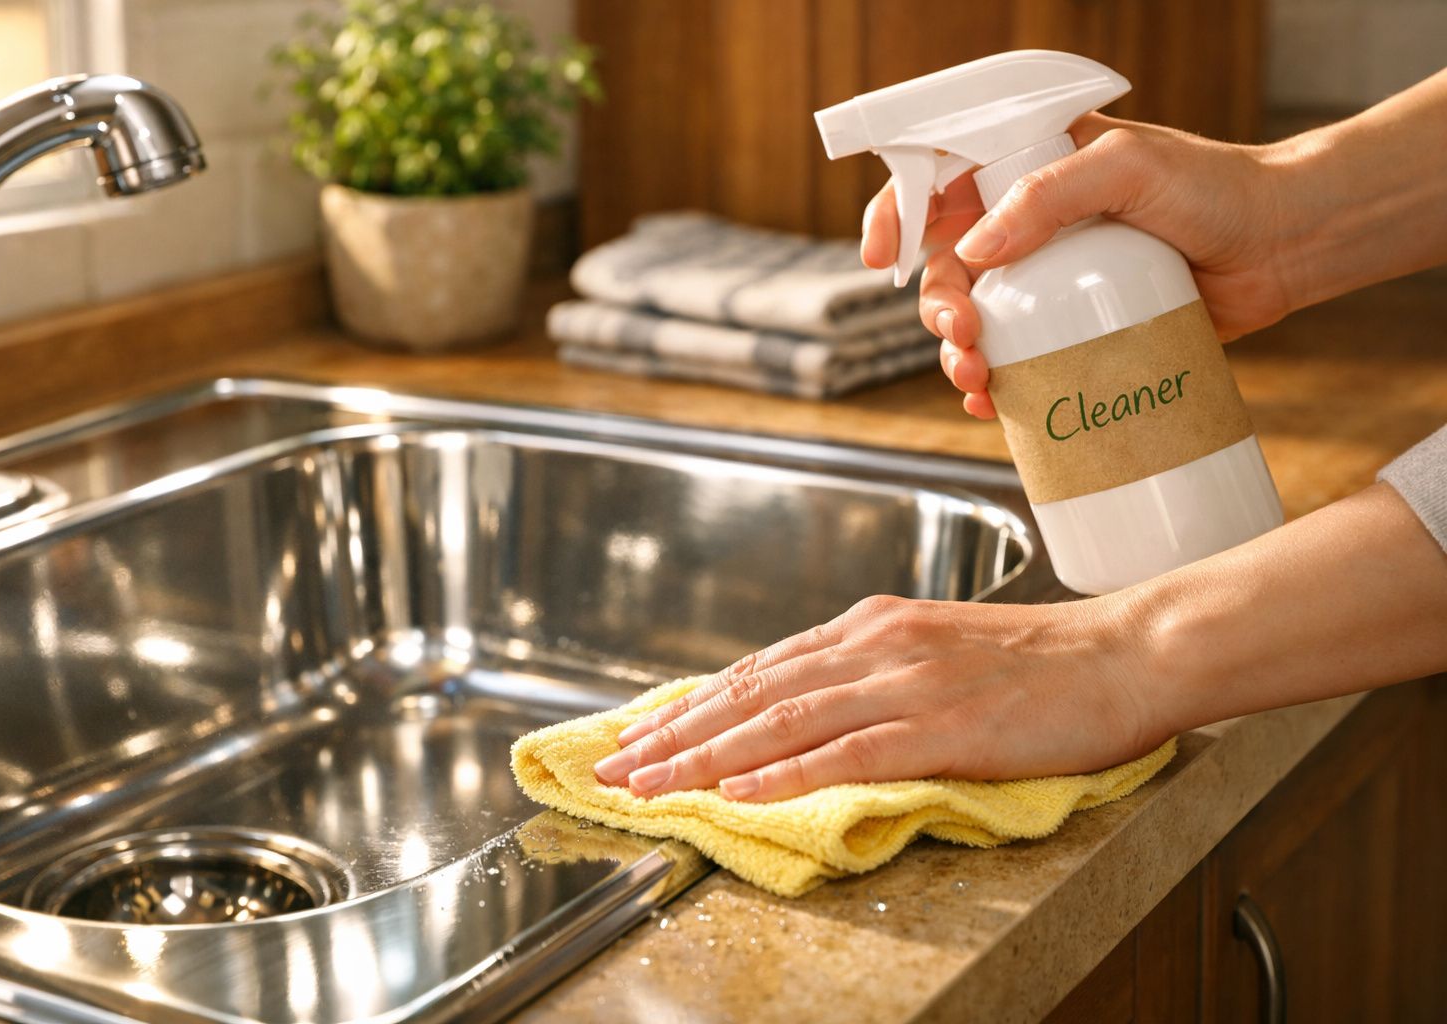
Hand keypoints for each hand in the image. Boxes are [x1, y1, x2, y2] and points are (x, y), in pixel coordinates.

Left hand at [591, 594, 1163, 801]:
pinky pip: (846, 751)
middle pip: (751, 694)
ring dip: (704, 755)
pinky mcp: (942, 725)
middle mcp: (875, 645)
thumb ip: (870, 673)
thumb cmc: (1039, 664)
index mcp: (871, 627)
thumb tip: (806, 708)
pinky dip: (783, 772)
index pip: (759, 670)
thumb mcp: (936, 651)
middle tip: (615, 764)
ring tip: (650, 781)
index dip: (692, 703)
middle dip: (674, 732)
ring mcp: (906, 682)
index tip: (640, 731)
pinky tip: (737, 789)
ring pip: (781, 721)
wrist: (1125, 654)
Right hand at [864, 114, 1296, 419]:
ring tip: (978, 380)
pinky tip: (995, 406)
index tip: (880, 256)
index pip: (938, 180)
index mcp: (1029, 166)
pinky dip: (998, 389)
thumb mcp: (1131, 167)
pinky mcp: (1078, 329)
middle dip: (936, 307)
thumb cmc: (1217, 188)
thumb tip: (978, 248)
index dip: (895, 214)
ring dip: (958, 355)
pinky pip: (1021, 360)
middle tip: (961, 334)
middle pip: (947, 266)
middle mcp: (1031, 222)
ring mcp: (1052, 279)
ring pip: (976, 320)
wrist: (1286, 244)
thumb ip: (1052, 193)